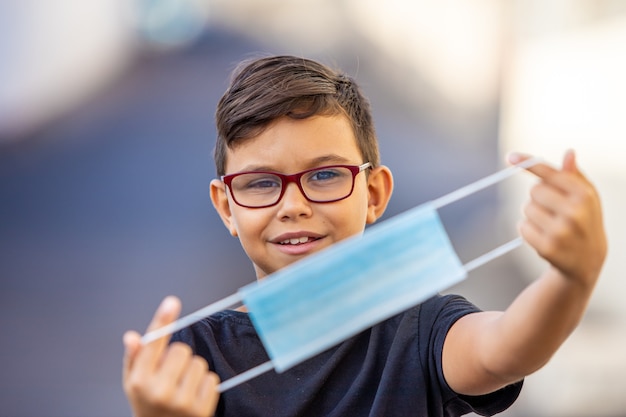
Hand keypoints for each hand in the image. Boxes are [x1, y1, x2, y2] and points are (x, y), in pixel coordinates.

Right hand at [123, 296, 219, 416]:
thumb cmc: (147, 405)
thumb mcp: (133, 385)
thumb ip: (134, 359)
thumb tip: (131, 336)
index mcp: (140, 381)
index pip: (153, 344)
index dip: (163, 320)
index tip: (172, 301)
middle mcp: (159, 391)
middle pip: (182, 349)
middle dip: (179, 357)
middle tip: (172, 374)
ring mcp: (181, 402)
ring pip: (199, 363)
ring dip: (193, 371)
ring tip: (183, 386)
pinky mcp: (201, 410)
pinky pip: (212, 379)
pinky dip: (205, 385)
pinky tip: (193, 396)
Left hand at [509, 150, 606, 287]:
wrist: (588, 259)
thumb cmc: (584, 220)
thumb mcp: (586, 197)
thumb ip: (574, 175)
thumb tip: (569, 153)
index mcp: (584, 195)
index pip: (550, 174)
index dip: (528, 163)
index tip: (510, 157)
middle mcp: (575, 213)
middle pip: (534, 190)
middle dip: (538, 197)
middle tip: (552, 209)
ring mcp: (561, 231)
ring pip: (527, 209)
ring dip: (533, 214)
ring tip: (551, 224)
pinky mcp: (548, 247)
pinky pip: (522, 227)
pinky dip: (527, 229)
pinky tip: (544, 236)